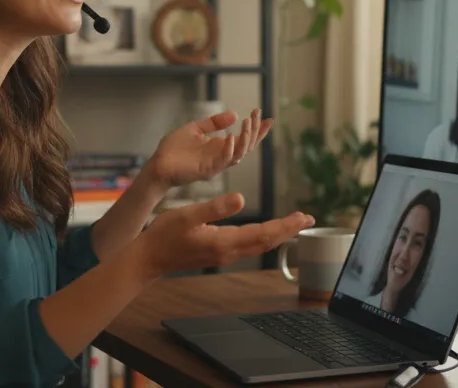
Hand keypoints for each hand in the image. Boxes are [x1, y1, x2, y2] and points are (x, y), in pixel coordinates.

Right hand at [132, 192, 313, 277]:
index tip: (303, 217)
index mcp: (224, 241)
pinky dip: (264, 237)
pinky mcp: (219, 253)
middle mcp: (228, 251)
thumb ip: (214, 207)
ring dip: (278, 234)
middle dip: (288, 230)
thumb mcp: (187, 214)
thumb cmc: (164, 234)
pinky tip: (267, 231)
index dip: (285, 225)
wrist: (149, 258)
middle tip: (308, 219)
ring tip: (294, 224)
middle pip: (266, 241)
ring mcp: (224, 254)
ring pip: (259, 245)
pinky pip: (249, 246)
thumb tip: (240, 198)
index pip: (263, 233)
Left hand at [146, 109, 271, 188]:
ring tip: (248, 121)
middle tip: (258, 114)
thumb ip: (213, 123)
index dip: (257, 129)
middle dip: (255, 130)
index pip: (244, 139)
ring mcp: (216, 164)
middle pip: (247, 145)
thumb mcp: (195, 129)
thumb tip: (234, 114)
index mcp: (220, 147)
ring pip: (240, 153)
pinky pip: (224, 160)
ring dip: (246, 137)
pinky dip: (230, 148)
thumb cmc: (173, 149)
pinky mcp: (208, 170)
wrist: (157, 165)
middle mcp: (222, 156)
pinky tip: (231, 135)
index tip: (267, 117)